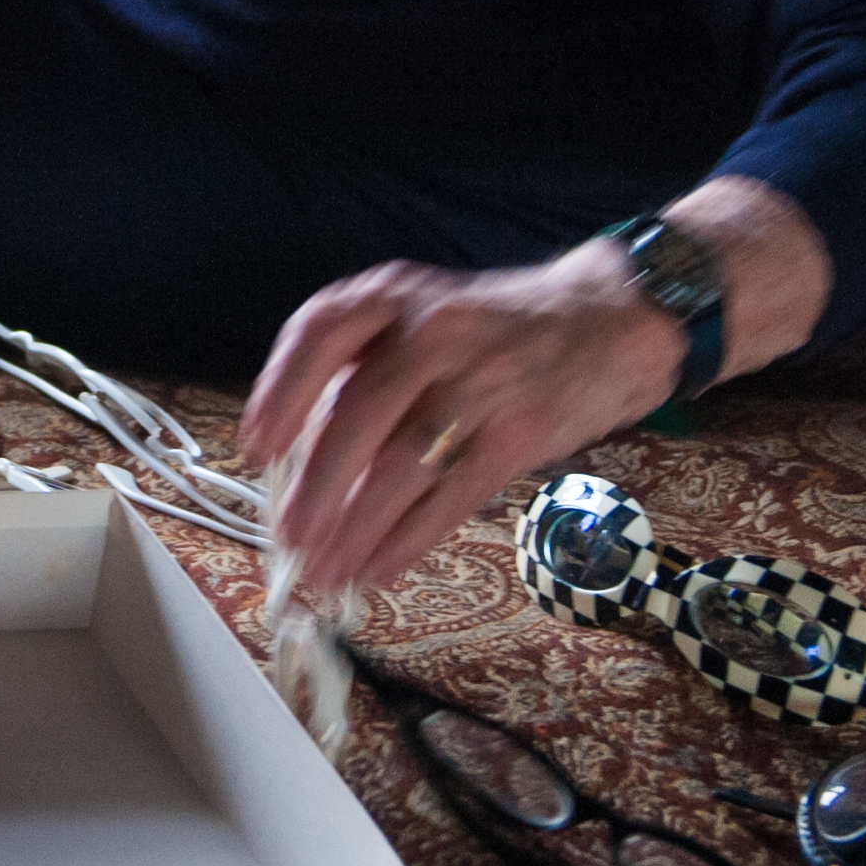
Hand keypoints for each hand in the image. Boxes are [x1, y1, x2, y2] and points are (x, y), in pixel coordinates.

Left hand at [237, 178, 831, 600]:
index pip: (322, 329)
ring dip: (357, 527)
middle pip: (362, 411)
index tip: (258, 445)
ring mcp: (485, 382)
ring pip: (405, 465)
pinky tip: (377, 568)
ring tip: (326, 570)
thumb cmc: (492, 330)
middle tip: (289, 538)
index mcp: (398, 295)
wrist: (608, 320)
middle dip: (318, 485)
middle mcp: (437, 332)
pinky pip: (453, 497)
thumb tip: (300, 460)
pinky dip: (409, 540)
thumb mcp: (424, 317)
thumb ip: (366, 369)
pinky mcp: (521, 434)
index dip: (282, 389)